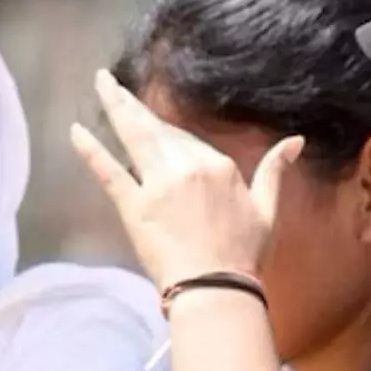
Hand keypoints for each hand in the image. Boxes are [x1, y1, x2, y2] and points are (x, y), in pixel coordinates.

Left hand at [71, 70, 302, 288]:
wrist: (216, 289)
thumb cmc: (244, 254)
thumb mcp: (268, 209)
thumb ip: (274, 171)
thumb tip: (294, 141)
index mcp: (217, 165)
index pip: (187, 139)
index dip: (171, 136)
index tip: (158, 130)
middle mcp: (185, 167)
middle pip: (156, 128)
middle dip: (132, 104)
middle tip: (108, 81)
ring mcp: (156, 185)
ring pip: (133, 136)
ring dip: (115, 106)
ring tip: (100, 83)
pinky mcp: (133, 207)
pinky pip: (109, 171)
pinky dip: (91, 150)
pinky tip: (76, 130)